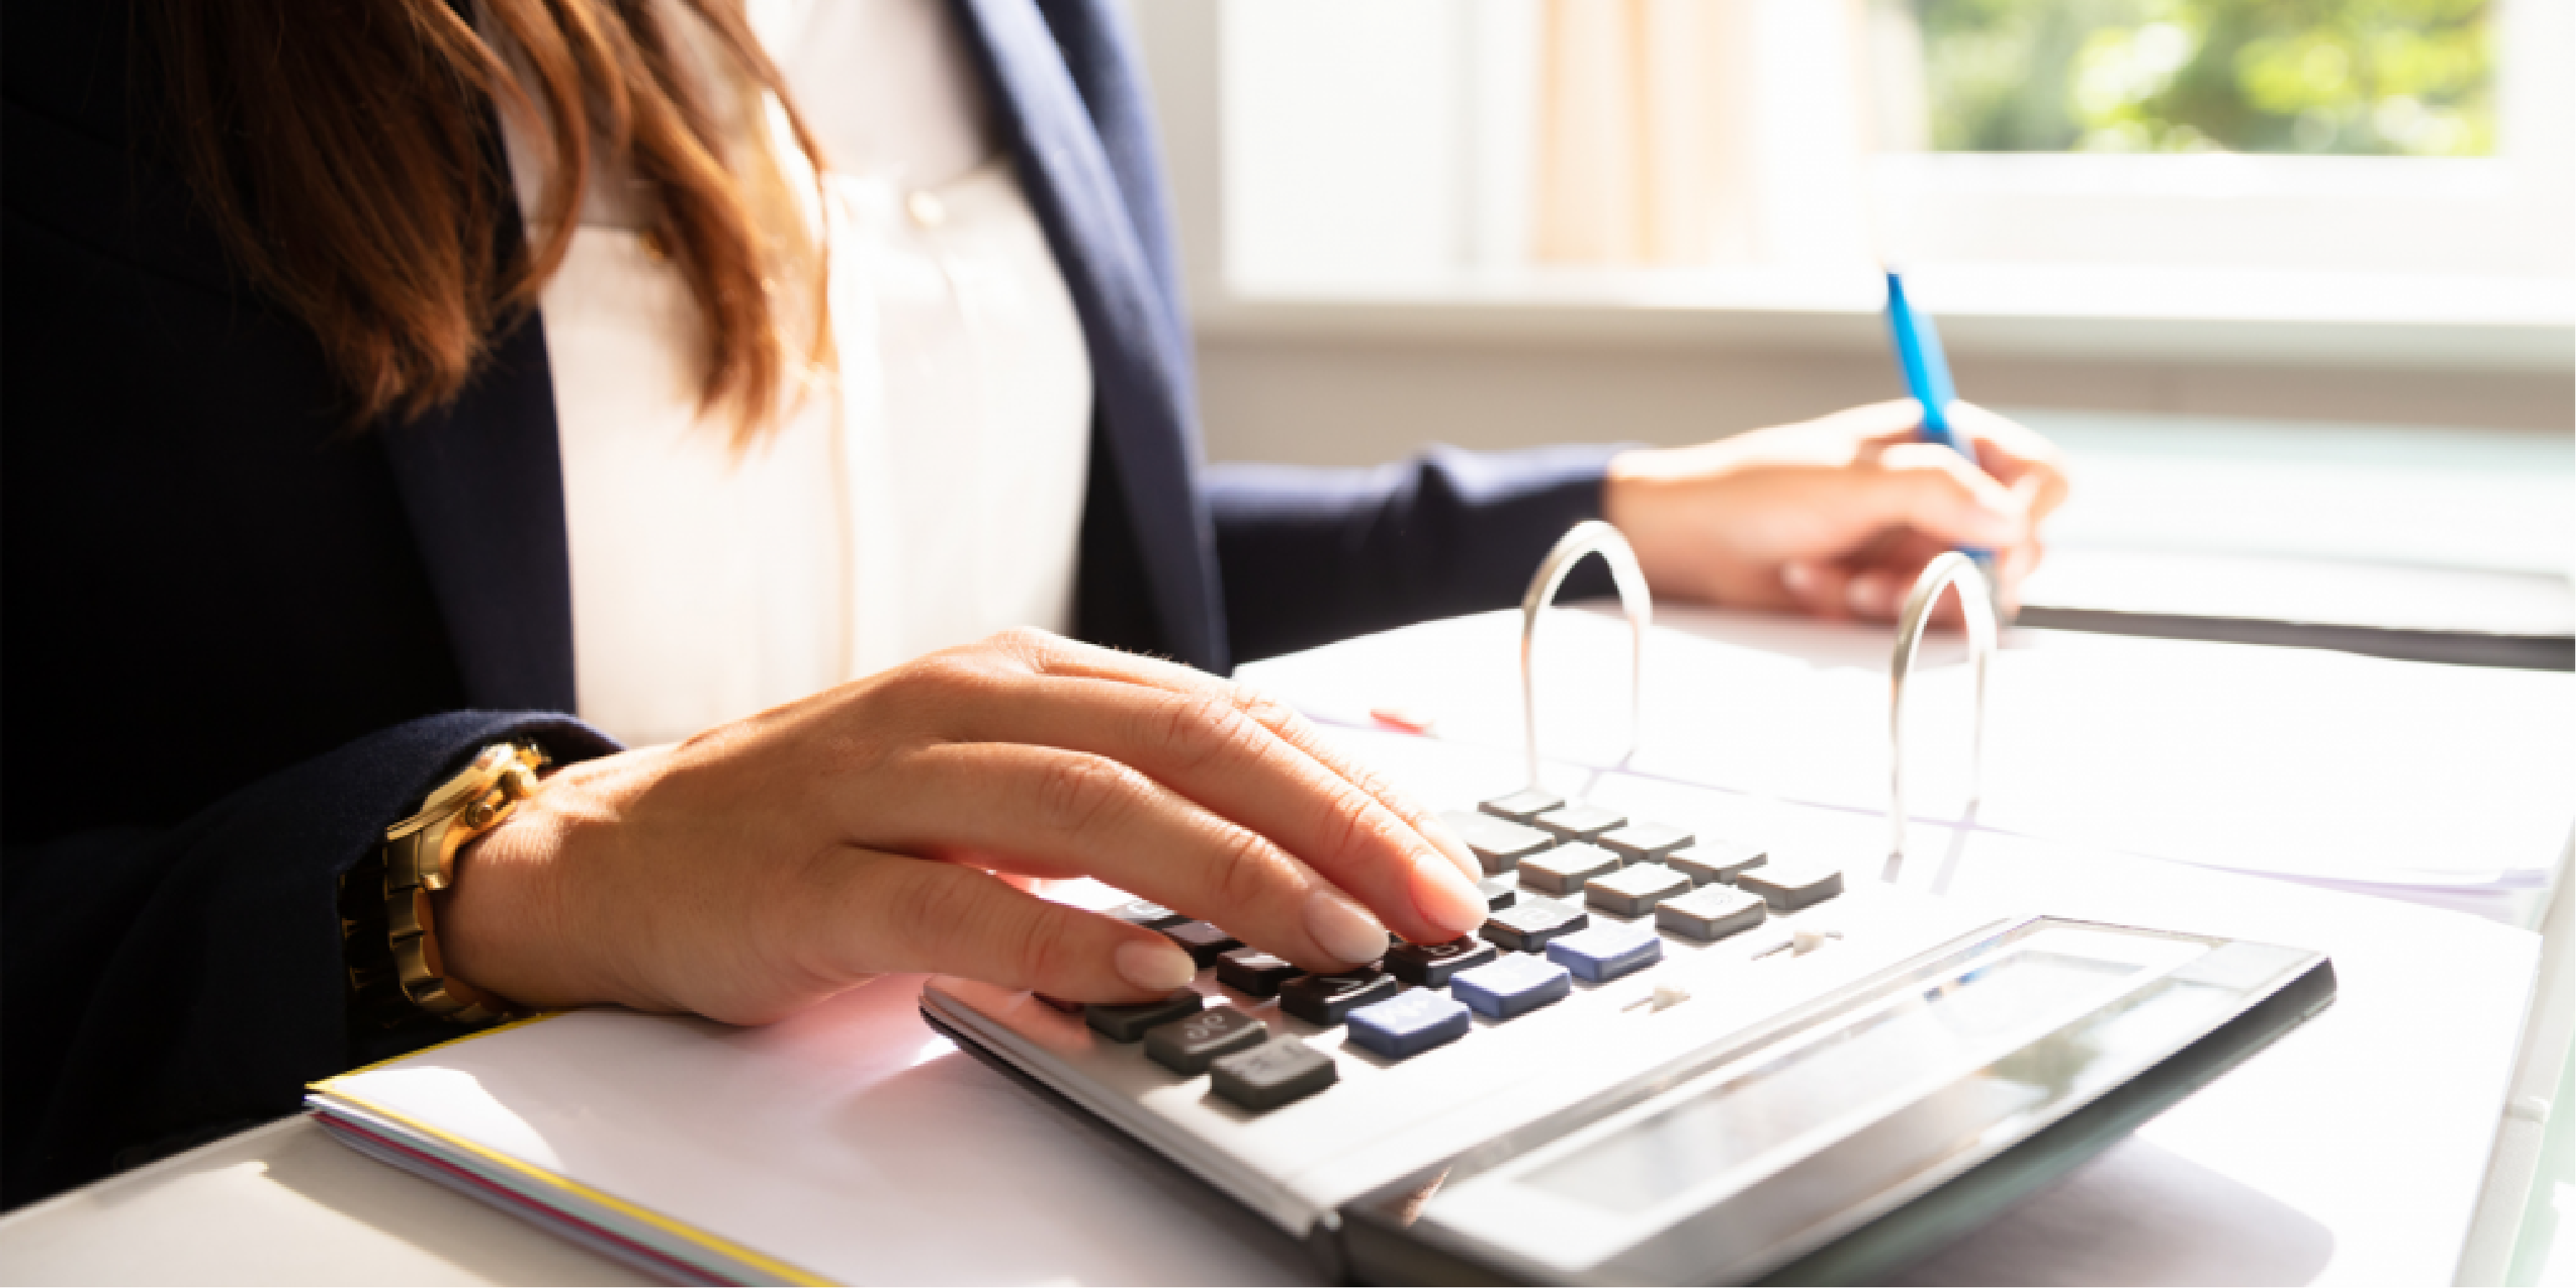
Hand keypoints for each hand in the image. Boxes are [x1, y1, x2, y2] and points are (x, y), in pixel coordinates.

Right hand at [435, 630, 1488, 1023]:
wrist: (621, 853)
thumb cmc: (831, 820)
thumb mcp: (998, 780)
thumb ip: (1134, 791)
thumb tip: (1316, 819)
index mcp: (1023, 674)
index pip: (1221, 714)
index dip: (1348, 785)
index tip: (1447, 861)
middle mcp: (964, 705)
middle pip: (1179, 743)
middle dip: (1326, 821)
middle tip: (1432, 902)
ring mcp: (883, 786)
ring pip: (1085, 805)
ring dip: (1226, 871)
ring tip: (1332, 934)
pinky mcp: (813, 882)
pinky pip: (954, 908)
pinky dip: (1061, 937)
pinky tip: (1150, 972)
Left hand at [1603, 400, 2067, 620]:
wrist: (1688, 542)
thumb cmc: (1756, 490)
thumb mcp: (1849, 481)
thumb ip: (1933, 492)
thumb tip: (2010, 521)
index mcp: (1944, 440)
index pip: (2039, 475)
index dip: (2027, 512)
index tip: (1992, 539)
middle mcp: (1943, 493)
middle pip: (2015, 548)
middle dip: (1953, 568)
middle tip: (1894, 574)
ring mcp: (1918, 545)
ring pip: (1970, 593)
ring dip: (1905, 594)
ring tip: (1841, 580)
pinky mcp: (1892, 591)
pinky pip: (1922, 619)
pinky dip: (1874, 612)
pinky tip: (1820, 587)